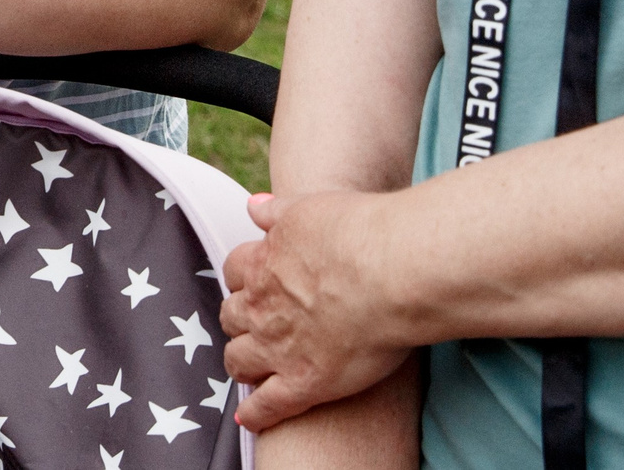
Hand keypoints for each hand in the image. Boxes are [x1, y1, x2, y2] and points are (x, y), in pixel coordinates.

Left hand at [222, 192, 417, 430]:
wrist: (391, 270)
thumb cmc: (358, 232)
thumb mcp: (307, 207)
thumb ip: (277, 211)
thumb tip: (253, 205)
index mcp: (263, 263)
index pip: (235, 272)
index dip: (243, 280)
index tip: (253, 285)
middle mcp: (262, 306)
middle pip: (232, 316)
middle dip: (239, 322)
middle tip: (253, 328)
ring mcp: (279, 347)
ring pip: (240, 360)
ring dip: (242, 364)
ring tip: (249, 370)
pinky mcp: (305, 382)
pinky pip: (269, 405)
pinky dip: (257, 413)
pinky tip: (252, 418)